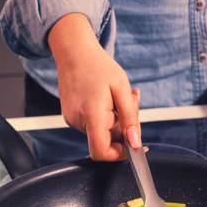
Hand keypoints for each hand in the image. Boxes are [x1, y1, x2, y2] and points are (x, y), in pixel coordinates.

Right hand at [48, 13, 140, 159]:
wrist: (74, 51)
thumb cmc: (98, 66)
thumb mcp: (122, 89)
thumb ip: (129, 118)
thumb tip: (135, 143)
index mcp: (91, 115)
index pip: (101, 152)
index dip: (119, 155)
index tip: (133, 145)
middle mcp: (78, 121)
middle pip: (107, 140)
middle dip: (124, 126)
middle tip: (132, 100)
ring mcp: (72, 119)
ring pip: (103, 130)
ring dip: (117, 118)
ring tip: (120, 94)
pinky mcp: (71, 116)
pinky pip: (95, 123)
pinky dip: (107, 114)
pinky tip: (109, 96)